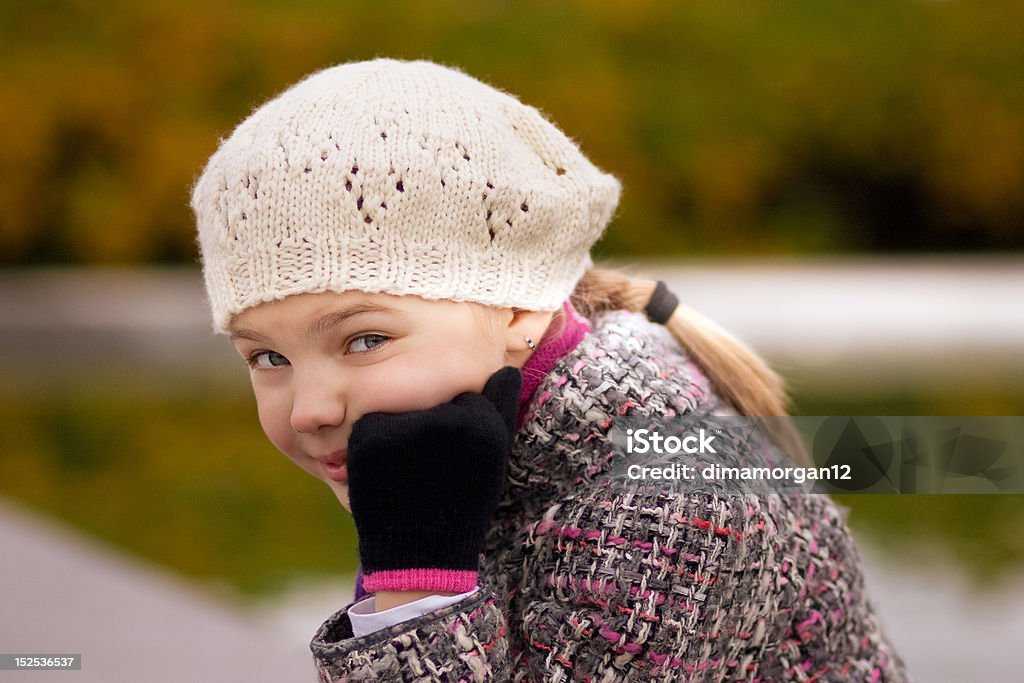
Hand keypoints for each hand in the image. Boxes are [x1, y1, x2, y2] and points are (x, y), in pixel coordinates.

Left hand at [346, 366, 521, 592]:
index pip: (466, 400)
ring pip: (402, 408)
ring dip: (402, 429)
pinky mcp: (368, 437)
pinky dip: (376, 440)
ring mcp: (402, 427)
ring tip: (408, 470)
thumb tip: (505, 369)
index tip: (456, 462)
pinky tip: (387, 471)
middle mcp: (441, 420)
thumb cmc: (462, 505)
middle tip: (430, 468)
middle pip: (433, 400)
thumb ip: (500, 410)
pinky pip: (373, 421)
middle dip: (430, 425)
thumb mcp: (493, 459)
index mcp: (479, 423)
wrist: (419, 554)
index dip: (460, 430)